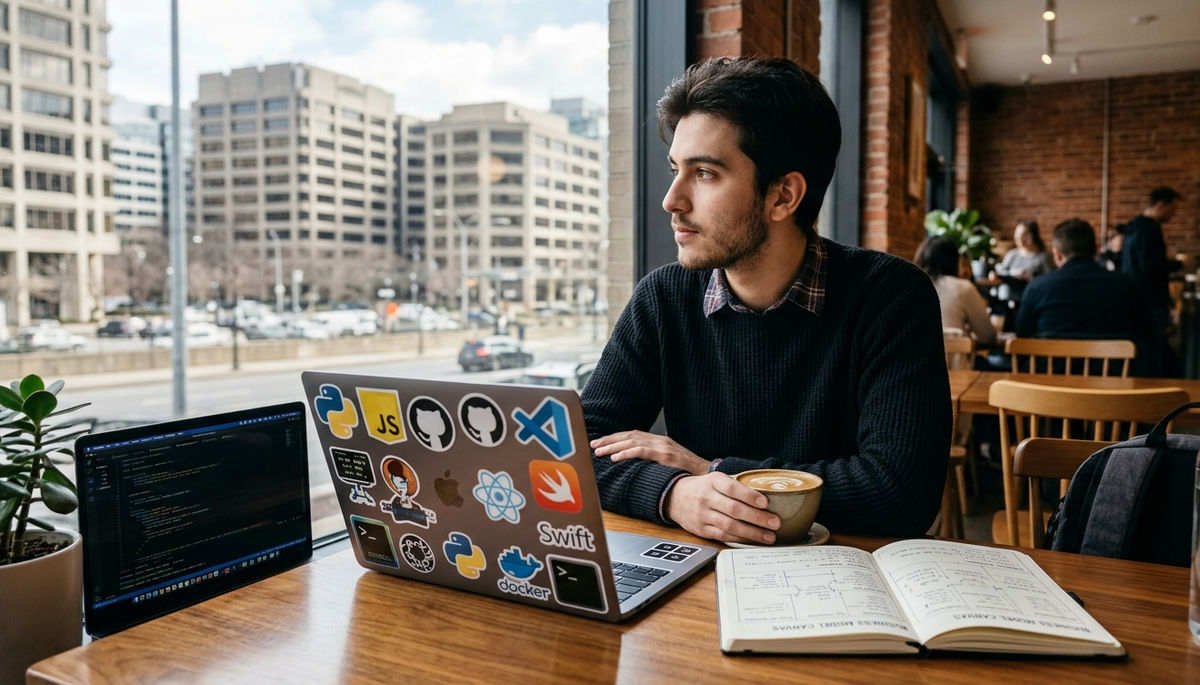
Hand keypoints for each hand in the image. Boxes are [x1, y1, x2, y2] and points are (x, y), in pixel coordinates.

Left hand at [590, 430, 710, 475]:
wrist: (708, 475)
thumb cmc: (689, 473)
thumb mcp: (670, 463)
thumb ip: (655, 461)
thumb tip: (637, 467)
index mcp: (660, 442)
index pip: (633, 435)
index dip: (615, 438)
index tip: (600, 442)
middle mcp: (660, 441)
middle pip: (629, 436)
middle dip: (609, 440)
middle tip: (594, 445)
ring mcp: (663, 447)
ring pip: (632, 442)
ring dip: (613, 446)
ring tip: (599, 451)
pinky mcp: (666, 455)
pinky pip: (642, 451)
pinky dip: (626, 453)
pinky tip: (615, 457)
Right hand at [665, 473, 780, 543]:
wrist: (675, 497)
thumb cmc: (703, 488)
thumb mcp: (716, 479)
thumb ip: (736, 485)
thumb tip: (767, 493)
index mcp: (713, 481)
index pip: (732, 488)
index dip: (749, 496)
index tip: (766, 502)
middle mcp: (706, 498)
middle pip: (733, 509)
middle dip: (757, 517)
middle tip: (775, 522)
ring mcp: (703, 515)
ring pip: (729, 525)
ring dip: (752, 532)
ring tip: (769, 536)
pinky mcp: (701, 530)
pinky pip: (723, 535)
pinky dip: (740, 539)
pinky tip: (753, 540)